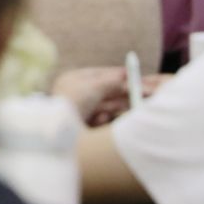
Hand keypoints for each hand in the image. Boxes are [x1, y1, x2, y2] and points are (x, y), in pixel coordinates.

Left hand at [51, 67, 165, 125]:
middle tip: (142, 90)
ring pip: (104, 105)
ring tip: (130, 102)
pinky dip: (104, 117)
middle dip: (123, 91)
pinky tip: (101, 118)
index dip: (114, 74)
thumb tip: (123, 75)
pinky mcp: (83, 126)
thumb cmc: (74, 101)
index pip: (98, 74)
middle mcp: (75, 93)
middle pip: (104, 91)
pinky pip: (99, 119)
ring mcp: (79, 110)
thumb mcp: (94, 86)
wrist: (61, 130)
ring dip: (117, 103)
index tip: (131, 73)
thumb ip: (110, 81)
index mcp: (73, 79)